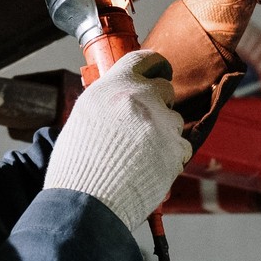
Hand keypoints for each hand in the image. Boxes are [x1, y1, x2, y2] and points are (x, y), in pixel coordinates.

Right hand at [44, 50, 191, 228]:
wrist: (87, 203)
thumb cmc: (78, 166)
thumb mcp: (83, 118)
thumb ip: (107, 101)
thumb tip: (120, 98)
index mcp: (113, 86)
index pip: (143, 58)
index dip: (155, 64)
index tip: (160, 70)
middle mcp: (139, 98)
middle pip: (165, 88)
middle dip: (159, 103)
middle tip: (145, 123)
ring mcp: (161, 123)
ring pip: (174, 119)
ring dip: (163, 133)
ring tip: (140, 155)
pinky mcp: (175, 149)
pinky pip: (182, 146)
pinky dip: (170, 156)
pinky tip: (149, 168)